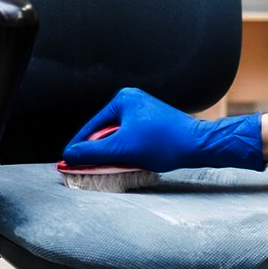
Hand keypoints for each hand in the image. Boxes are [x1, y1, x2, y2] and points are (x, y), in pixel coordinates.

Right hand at [63, 88, 264, 172]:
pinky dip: (129, 154)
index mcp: (124, 100)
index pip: (92, 126)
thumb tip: (70, 155)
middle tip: (93, 168)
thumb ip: (93, 152)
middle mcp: (134, 104)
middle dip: (101, 152)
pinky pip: (132, 142)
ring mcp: (145, 116)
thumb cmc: (168, 141)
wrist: (199, 146)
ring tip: (120, 165)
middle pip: (105, 133)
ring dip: (116, 155)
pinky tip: (134, 163)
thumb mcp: (123, 149)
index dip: (80, 146)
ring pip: (119, 140)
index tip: (68, 160)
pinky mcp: (154, 128)